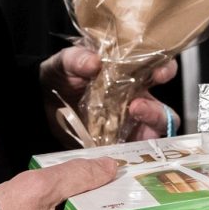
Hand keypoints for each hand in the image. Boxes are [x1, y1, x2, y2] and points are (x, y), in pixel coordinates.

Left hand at [39, 46, 179, 139]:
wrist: (42, 102)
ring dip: (148, 128)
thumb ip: (77, 58)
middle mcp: (136, 99)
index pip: (158, 70)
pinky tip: (118, 145)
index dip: (166, 71)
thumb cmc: (61, 76)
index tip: (160, 73)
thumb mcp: (66, 62)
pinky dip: (132, 151)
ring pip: (154, 131)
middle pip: (162, 109)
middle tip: (136, 106)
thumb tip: (94, 61)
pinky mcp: (117, 143)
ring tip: (129, 121)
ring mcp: (128, 124)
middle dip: (157, 110)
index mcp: (130, 74)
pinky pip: (133, 151)